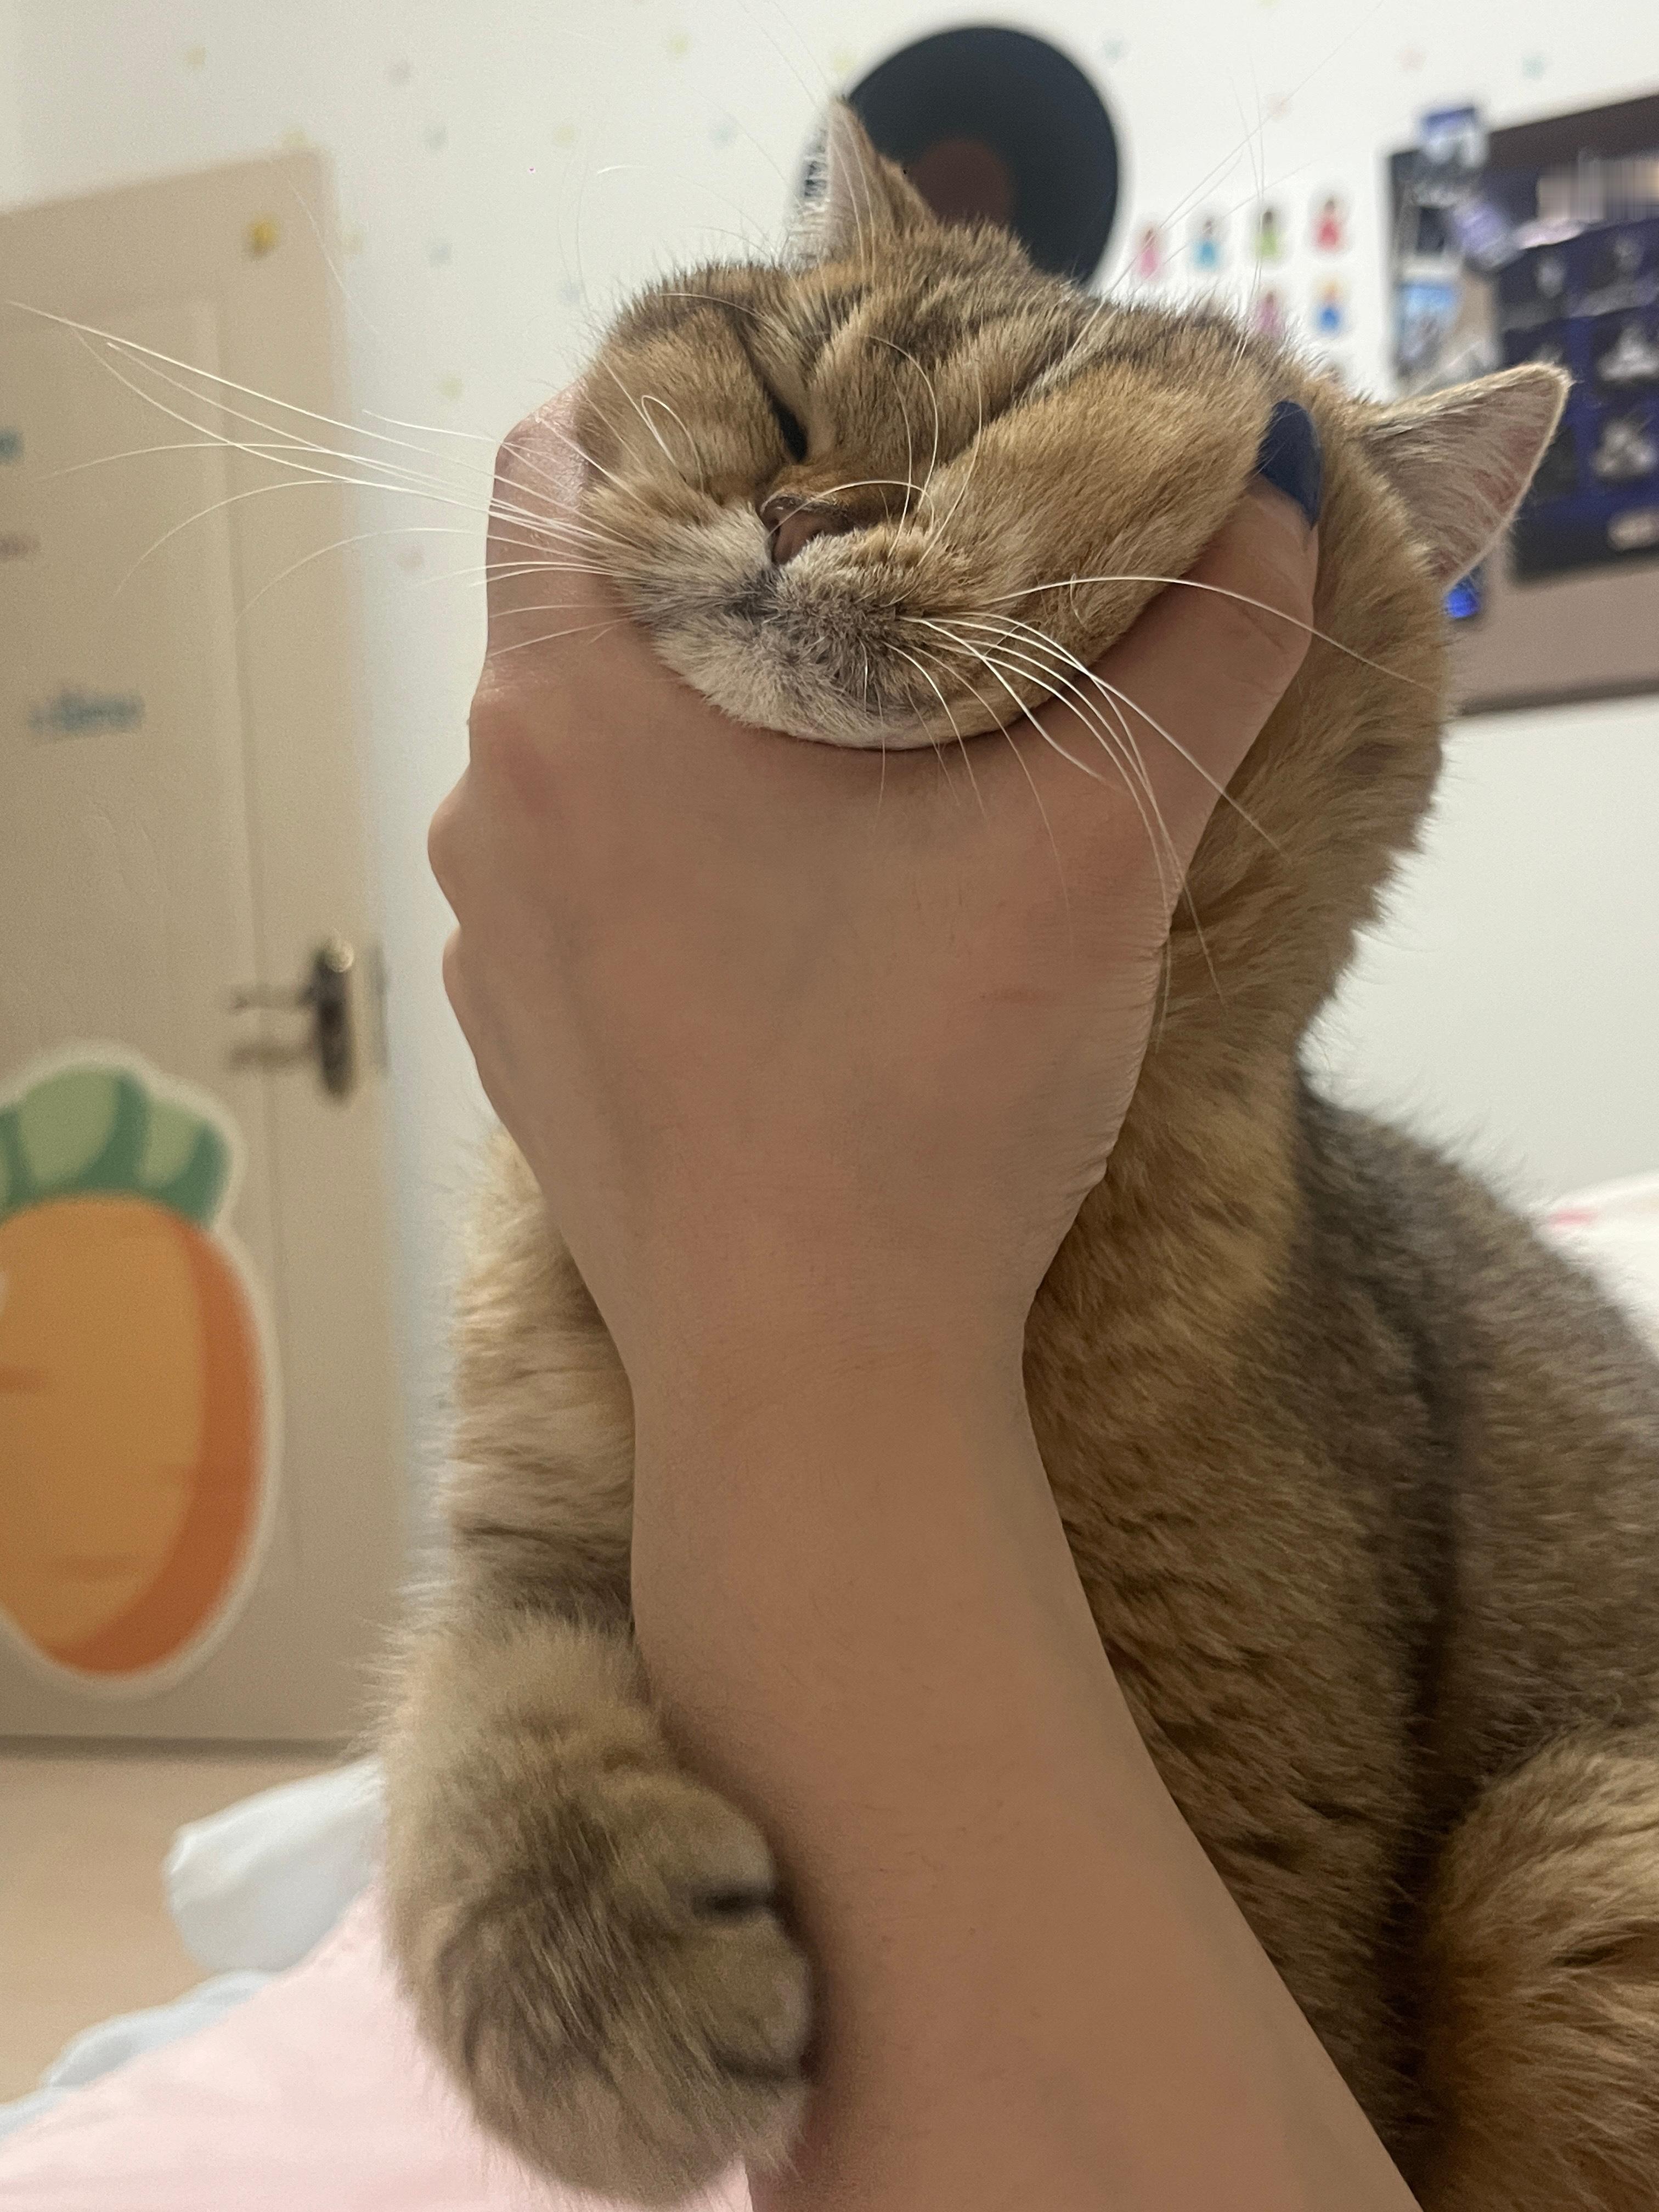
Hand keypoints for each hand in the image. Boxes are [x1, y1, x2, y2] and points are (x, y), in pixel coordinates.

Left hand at [431, 391, 1316, 1397]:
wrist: (813, 1376)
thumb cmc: (922, 1093)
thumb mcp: (1094, 843)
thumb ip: (1199, 651)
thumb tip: (1277, 506)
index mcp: (580, 695)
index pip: (570, 449)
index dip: (686, 407)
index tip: (817, 439)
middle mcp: (497, 797)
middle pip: (592, 604)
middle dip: (731, 576)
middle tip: (886, 594)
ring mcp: (498, 932)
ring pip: (589, 753)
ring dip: (706, 731)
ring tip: (855, 773)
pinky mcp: (525, 1040)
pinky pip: (588, 883)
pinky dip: (676, 861)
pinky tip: (795, 926)